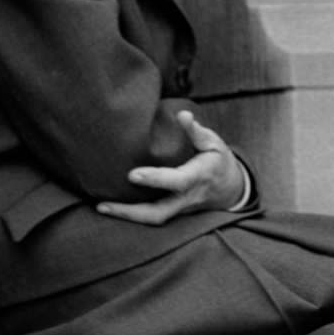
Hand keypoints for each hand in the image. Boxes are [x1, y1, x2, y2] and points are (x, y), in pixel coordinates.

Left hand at [96, 110, 245, 224]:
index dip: (155, 179)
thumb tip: (183, 115)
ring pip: (154, 219)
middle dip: (131, 211)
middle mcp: (188, 197)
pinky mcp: (174, 213)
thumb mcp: (214, 143)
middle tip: (104, 204)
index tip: (132, 174)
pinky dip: (132, 216)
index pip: (177, 181)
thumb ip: (196, 132)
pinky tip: (112, 207)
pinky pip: (153, 218)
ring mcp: (180, 209)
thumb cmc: (219, 162)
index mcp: (199, 176)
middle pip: (159, 212)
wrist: (232, 189)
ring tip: (102, 207)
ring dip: (127, 216)